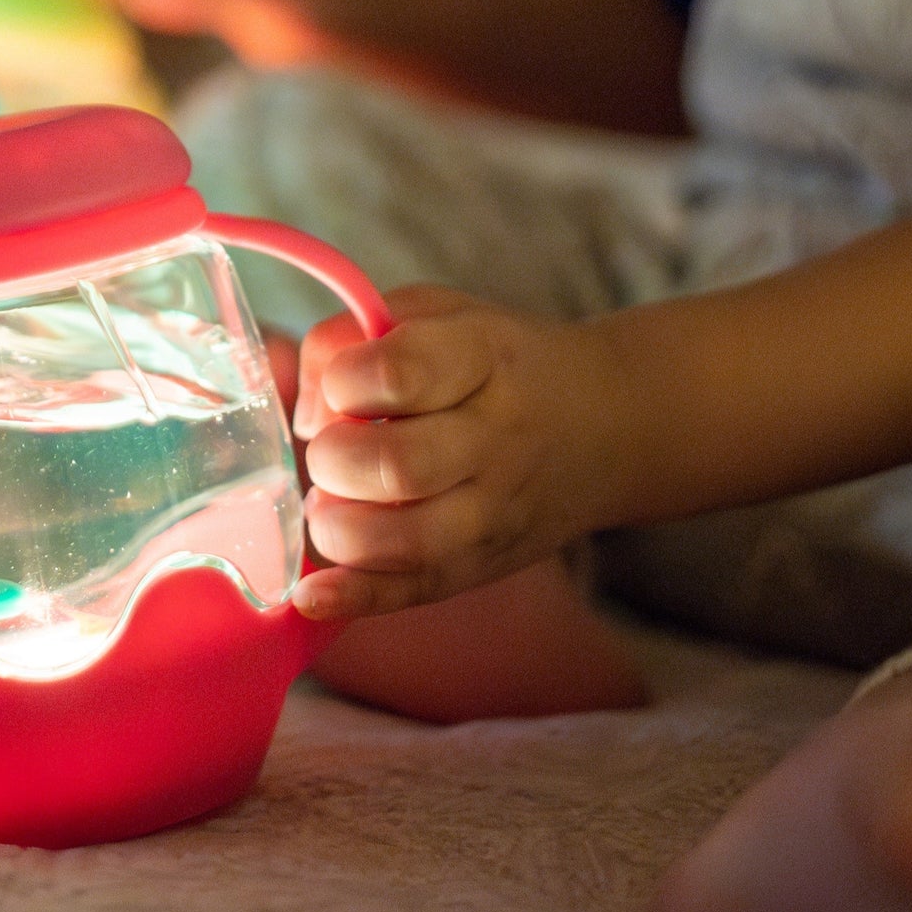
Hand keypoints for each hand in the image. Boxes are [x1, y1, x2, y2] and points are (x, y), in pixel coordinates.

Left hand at [289, 287, 628, 619]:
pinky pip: (410, 592)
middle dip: (334, 459)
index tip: (344, 385)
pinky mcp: (477, 566)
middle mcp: (493, 442)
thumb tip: (306, 415)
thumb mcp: (433, 314)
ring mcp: (490, 514)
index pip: (398, 374)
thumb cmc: (493, 364)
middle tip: (334, 450)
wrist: (605, 426)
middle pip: (394, 467)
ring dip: (339, 525)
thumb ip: (350, 339)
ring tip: (334, 499)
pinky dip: (352, 596)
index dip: (345, 381)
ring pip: (402, 540)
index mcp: (481, 360)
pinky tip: (310, 593)